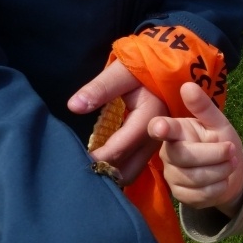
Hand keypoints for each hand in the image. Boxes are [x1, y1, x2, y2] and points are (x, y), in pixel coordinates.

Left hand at [68, 61, 168, 183]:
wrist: (168, 65)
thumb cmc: (143, 66)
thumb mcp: (122, 71)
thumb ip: (100, 88)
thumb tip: (74, 106)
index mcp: (151, 115)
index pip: (121, 146)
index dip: (98, 158)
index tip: (75, 164)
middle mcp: (158, 135)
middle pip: (130, 167)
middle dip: (105, 174)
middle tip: (79, 176)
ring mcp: (159, 142)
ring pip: (134, 170)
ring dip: (112, 175)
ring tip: (88, 175)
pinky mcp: (155, 144)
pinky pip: (136, 165)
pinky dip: (119, 170)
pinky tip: (102, 168)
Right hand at [148, 82, 242, 216]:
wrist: (232, 173)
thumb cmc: (221, 142)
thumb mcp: (218, 123)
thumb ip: (204, 107)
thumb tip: (187, 86)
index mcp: (176, 131)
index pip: (161, 128)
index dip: (160, 128)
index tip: (161, 128)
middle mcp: (168, 153)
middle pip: (184, 156)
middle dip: (214, 154)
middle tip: (232, 150)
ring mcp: (172, 175)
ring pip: (194, 177)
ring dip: (221, 171)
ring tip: (231, 163)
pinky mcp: (180, 194)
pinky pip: (200, 194)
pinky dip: (219, 187)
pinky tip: (223, 179)